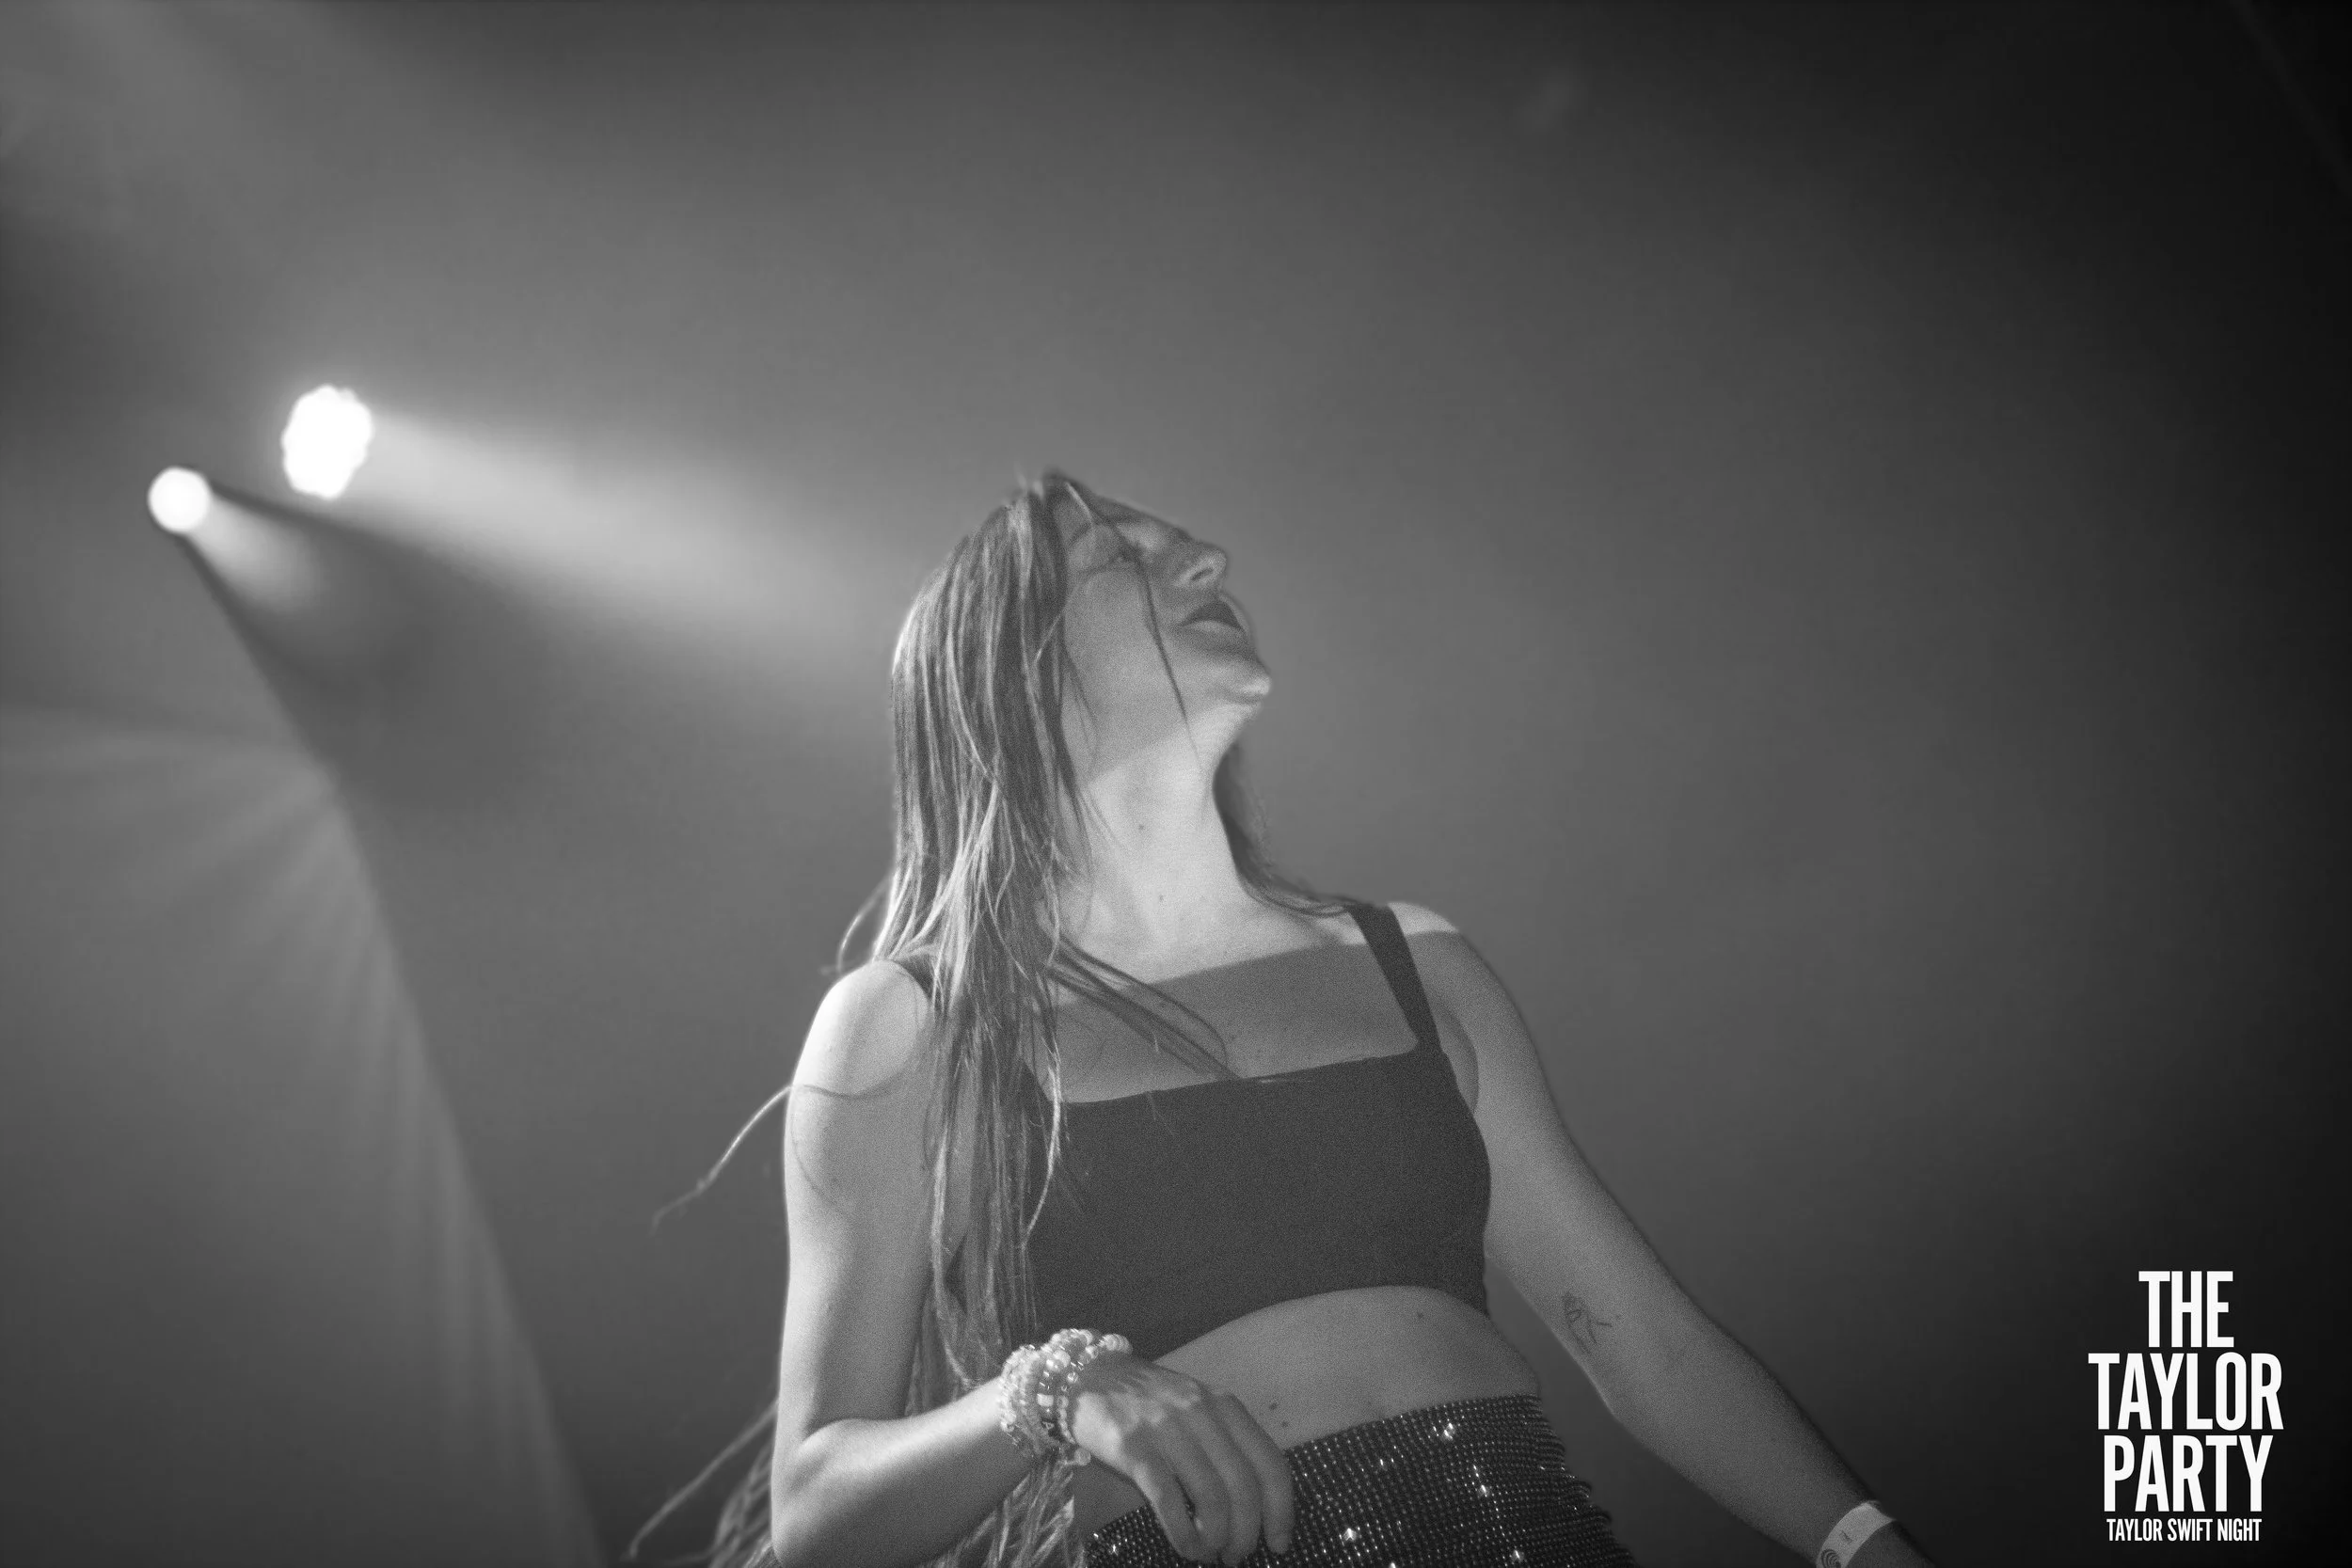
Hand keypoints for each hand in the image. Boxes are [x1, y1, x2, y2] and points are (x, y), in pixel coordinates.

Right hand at [1063, 1352, 1294, 1563]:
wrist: (1089, 1377)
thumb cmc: (1150, 1402)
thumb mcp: (1199, 1410)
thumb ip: (1225, 1445)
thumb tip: (1252, 1510)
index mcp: (1227, 1407)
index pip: (1271, 1464)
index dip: (1281, 1511)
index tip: (1279, 1543)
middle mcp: (1203, 1414)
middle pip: (1243, 1487)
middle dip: (1246, 1533)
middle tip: (1236, 1556)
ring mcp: (1168, 1429)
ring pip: (1211, 1497)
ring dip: (1215, 1538)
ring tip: (1210, 1554)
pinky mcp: (1134, 1446)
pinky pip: (1168, 1500)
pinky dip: (1182, 1533)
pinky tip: (1185, 1547)